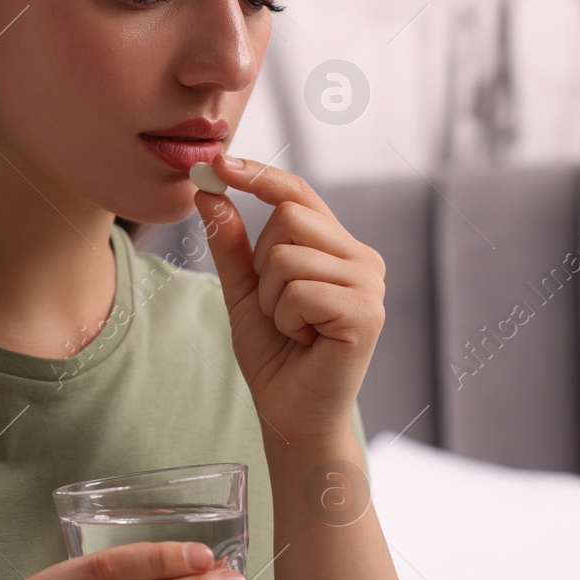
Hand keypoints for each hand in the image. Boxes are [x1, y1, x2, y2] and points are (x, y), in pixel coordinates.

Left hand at [192, 153, 385, 445]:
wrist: (292, 415)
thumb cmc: (276, 356)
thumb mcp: (244, 291)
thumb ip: (230, 243)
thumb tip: (210, 191)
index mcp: (339, 248)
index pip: (299, 193)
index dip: (259, 176)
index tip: (218, 164)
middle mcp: (362, 259)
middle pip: (289, 218)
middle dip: (262, 265)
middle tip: (278, 308)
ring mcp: (369, 285)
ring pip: (287, 256)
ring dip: (272, 299)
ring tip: (292, 328)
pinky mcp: (365, 313)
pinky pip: (300, 290)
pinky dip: (286, 319)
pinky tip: (305, 341)